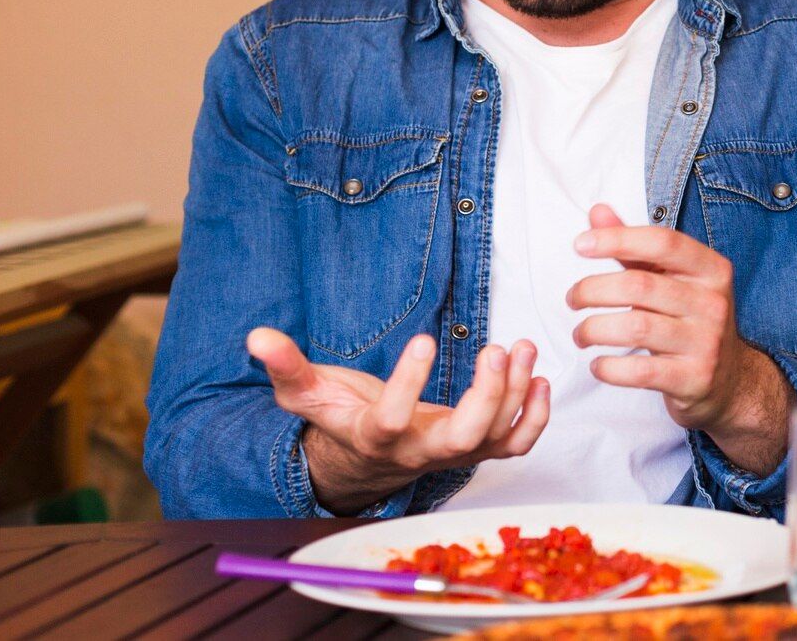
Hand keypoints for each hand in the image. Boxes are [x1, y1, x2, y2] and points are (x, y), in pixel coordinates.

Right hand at [248, 327, 549, 514]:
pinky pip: (516, 444)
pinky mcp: (476, 448)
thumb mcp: (307, 394)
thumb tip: (257, 337)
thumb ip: (286, 368)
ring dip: (517, 393)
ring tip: (522, 346)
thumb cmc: (340, 419)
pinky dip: (536, 417)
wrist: (364, 459)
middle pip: (461, 440)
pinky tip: (540, 377)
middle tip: (496, 350)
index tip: (421, 338)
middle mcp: (418, 453)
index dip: (408, 385)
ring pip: (494, 438)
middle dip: (487, 396)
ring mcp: (452, 454)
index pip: (392, 422)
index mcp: (375, 438)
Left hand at [568, 205, 790, 474]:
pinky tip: (599, 364)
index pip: (663, 242)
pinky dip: (609, 367)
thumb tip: (597, 212)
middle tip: (571, 299)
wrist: (731, 381)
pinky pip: (640, 371)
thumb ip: (634, 247)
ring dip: (593, 330)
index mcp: (710, 269)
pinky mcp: (693, 378)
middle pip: (639, 286)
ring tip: (580, 333)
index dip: (618, 238)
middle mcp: (713, 302)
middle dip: (592, 290)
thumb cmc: (691, 321)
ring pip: (635, 327)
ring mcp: (706, 342)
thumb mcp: (672, 280)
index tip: (580, 245)